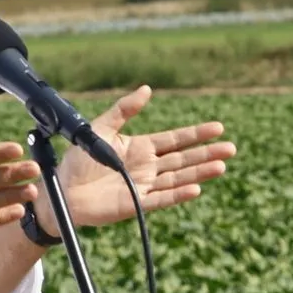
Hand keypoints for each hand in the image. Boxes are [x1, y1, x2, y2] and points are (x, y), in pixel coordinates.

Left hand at [32, 85, 235, 236]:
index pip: (175, 140)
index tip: (217, 128)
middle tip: (230, 147)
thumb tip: (147, 89)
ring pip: (177, 178)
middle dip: (206, 153)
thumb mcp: (101, 129)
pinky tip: (195, 188)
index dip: (196, 134)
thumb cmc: (78, 160)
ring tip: (221, 166)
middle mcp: (147, 167)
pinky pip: (161, 199)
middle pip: (183, 159)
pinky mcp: (136, 203)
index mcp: (140, 148)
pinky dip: (178, 194)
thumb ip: (124, 110)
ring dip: (199, 172)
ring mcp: (143, 186)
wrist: (61, 191)